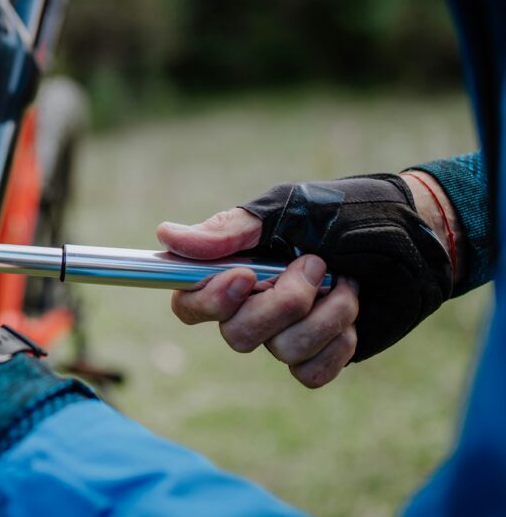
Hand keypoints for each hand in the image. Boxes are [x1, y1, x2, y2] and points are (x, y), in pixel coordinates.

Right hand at [158, 211, 358, 387]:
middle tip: (315, 265)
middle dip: (282, 304)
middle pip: (236, 335)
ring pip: (281, 351)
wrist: (418, 235)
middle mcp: (253, 304)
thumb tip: (165, 236)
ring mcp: (287, 332)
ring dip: (324, 316)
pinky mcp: (321, 353)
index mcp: (234, 268)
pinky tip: (352, 313)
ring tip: (347, 282)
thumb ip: (230, 229)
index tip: (245, 277)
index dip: (209, 301)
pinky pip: (310, 373)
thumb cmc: (347, 213)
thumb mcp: (287, 210)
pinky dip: (337, 343)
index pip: (189, 303)